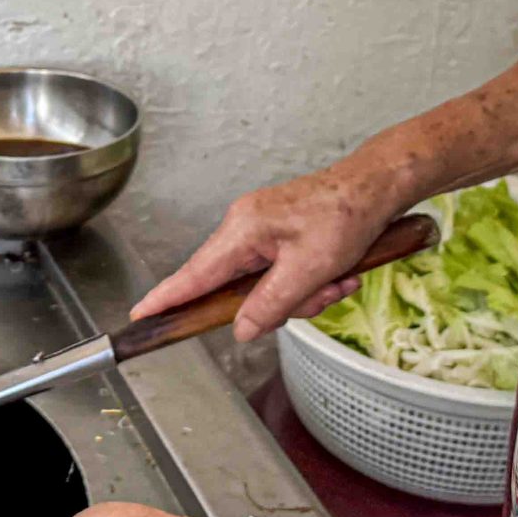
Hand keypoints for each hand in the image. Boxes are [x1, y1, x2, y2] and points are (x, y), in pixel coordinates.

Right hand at [132, 159, 413, 341]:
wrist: (376, 186)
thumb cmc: (345, 214)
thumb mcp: (310, 269)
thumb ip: (270, 304)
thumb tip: (240, 330)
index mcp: (242, 230)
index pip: (194, 274)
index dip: (167, 298)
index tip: (140, 315)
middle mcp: (244, 228)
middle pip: (240, 289)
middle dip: (284, 303)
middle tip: (321, 294)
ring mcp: (262, 231)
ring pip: (268, 286)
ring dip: (306, 293)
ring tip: (339, 279)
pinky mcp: (280, 235)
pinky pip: (284, 274)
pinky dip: (312, 281)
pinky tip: (341, 272)